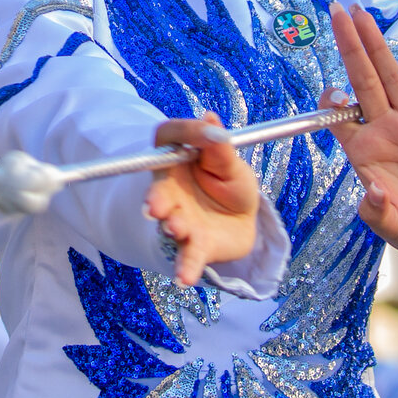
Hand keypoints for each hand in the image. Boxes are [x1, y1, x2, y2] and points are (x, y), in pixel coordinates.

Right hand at [142, 112, 258, 285]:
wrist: (242, 220)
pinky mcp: (193, 246)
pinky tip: (183, 278)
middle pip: (158, 191)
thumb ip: (219, 145)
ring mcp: (178, 219)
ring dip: (172, 226)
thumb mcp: (231, 162)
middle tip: (157, 205)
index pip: (169, 137)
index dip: (185, 133)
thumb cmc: (230, 184)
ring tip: (177, 228)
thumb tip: (211, 119)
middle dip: (156, 199)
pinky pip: (187, 257)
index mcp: (177, 157)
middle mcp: (169, 188)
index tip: (204, 130)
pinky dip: (185, 268)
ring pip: (171, 224)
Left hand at [326, 7, 397, 282]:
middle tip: (336, 11)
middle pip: (362, 79)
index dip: (332, 100)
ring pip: (391, 74)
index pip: (339, 115)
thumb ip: (378, 212)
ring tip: (363, 12)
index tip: (333, 94)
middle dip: (348, 45)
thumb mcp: (392, 227)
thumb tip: (370, 193)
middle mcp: (384, 128)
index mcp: (363, 150)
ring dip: (377, 43)